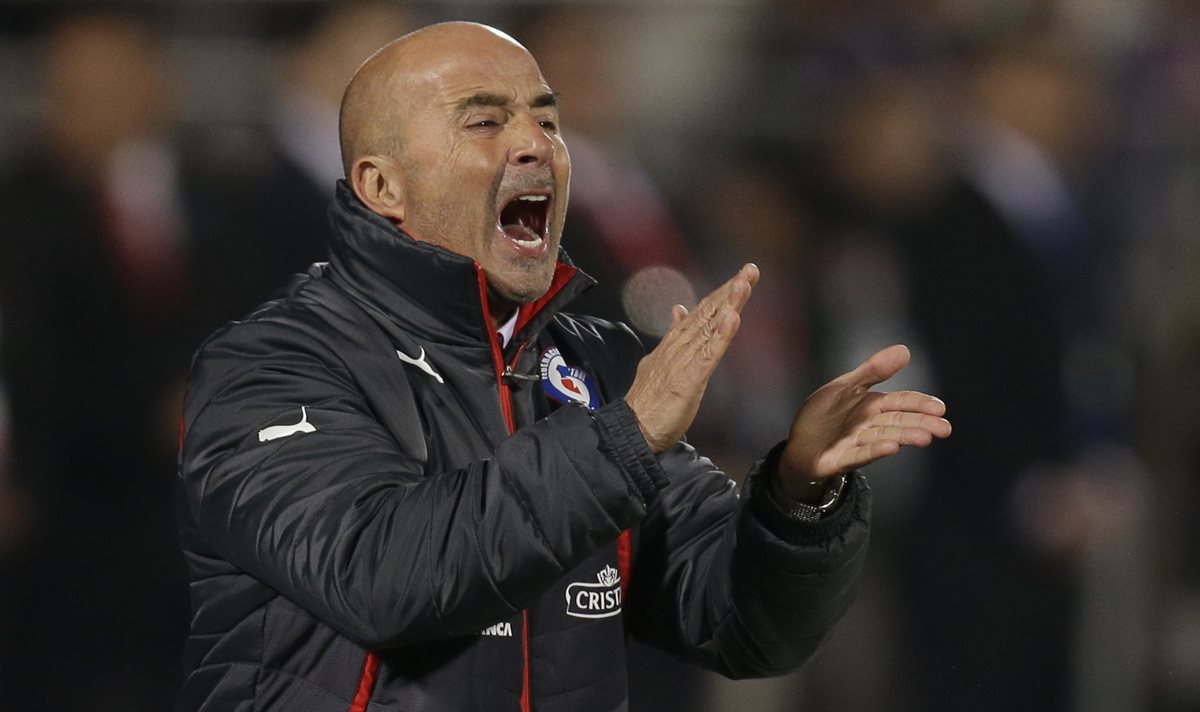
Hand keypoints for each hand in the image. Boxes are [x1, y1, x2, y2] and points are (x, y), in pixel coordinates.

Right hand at [625, 264, 758, 452]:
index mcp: (673, 344)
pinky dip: (721, 335)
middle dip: (730, 290)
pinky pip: (708, 354)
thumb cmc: (648, 402)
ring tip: (744, 283)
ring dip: (728, 304)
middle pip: (707, 313)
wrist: (631, 429)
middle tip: (750, 269)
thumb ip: (672, 335)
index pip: (700, 313)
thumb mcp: (660, 362)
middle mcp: (678, 347)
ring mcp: (683, 361)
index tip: (741, 277)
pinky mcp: (688, 379)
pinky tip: (732, 318)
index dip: (721, 294)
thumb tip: (679, 309)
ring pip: (709, 328)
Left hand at [778, 344, 950, 498]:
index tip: (940, 408)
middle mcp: (869, 426)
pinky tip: (891, 448)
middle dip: (921, 424)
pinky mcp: (841, 459)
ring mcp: (857, 443)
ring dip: (904, 437)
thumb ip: (872, 370)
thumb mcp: (845, 386)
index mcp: (872, 406)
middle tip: (945, 429)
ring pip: (884, 438)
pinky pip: (860, 454)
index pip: (900, 403)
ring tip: (925, 437)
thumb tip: (905, 350)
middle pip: (898, 423)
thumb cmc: (824, 415)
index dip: (919, 404)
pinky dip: (875, 450)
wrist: (798, 445)